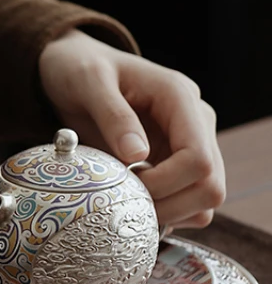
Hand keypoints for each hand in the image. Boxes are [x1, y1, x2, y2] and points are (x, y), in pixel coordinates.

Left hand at [38, 30, 224, 228]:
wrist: (73, 68)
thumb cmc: (80, 69)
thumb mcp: (89, 82)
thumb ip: (114, 116)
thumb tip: (137, 156)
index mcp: (180, 99)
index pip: (199, 159)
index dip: (164, 184)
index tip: (124, 184)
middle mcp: (195, 124)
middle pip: (210, 188)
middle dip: (168, 206)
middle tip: (124, 204)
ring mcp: (187, 146)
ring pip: (203, 202)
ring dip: (167, 214)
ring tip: (125, 205)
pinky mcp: (174, 164)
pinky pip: (186, 204)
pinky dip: (164, 214)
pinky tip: (131, 205)